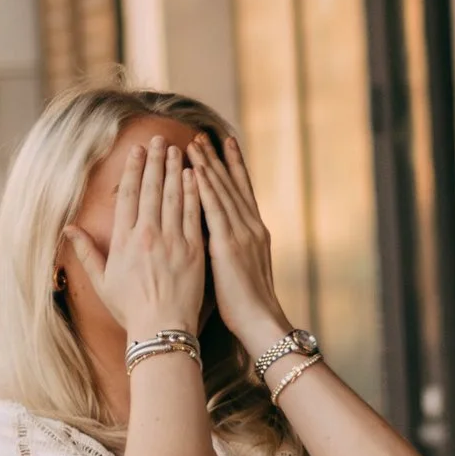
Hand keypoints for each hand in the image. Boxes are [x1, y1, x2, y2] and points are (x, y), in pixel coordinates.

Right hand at [70, 138, 206, 344]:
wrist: (161, 329)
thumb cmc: (130, 309)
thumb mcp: (102, 281)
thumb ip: (86, 252)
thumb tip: (68, 229)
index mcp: (124, 241)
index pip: (128, 196)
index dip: (133, 170)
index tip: (137, 150)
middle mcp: (148, 235)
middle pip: (151, 190)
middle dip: (155, 161)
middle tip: (159, 139)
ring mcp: (172, 241)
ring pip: (174, 197)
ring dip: (175, 170)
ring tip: (178, 149)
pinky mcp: (194, 250)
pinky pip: (193, 215)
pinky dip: (194, 193)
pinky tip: (196, 176)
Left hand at [189, 130, 288, 354]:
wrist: (260, 320)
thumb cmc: (247, 304)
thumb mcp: (241, 268)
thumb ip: (229, 247)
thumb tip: (211, 235)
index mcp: (255, 232)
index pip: (242, 191)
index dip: (232, 166)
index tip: (223, 144)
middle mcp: (251, 226)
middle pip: (232, 184)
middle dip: (217, 158)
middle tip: (202, 134)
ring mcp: (242, 233)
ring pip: (222, 191)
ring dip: (207, 165)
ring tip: (193, 143)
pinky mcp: (230, 244)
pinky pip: (214, 209)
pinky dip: (205, 187)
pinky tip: (194, 170)